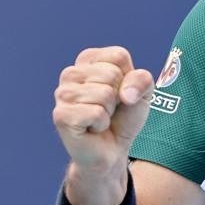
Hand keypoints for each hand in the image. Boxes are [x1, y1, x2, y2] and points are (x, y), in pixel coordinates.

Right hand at [52, 46, 154, 204]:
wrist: (113, 148)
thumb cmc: (124, 116)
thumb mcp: (143, 92)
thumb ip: (142, 79)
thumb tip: (125, 94)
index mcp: (88, 59)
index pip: (118, 56)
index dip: (128, 78)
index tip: (120, 92)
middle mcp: (70, 73)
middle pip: (112, 74)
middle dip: (119, 96)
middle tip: (109, 108)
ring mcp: (62, 94)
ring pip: (104, 93)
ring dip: (110, 111)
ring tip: (100, 117)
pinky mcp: (61, 115)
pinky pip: (95, 113)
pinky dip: (101, 123)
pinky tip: (92, 128)